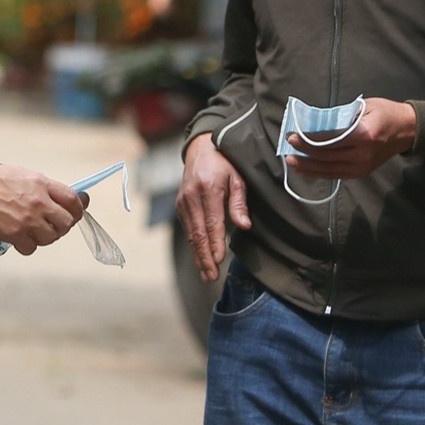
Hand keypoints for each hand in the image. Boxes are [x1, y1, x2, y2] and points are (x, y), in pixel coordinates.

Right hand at [0, 164, 85, 253]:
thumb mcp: (20, 175)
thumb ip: (40, 188)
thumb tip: (56, 200)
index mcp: (41, 183)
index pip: (72, 199)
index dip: (78, 209)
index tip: (75, 213)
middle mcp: (39, 202)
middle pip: (66, 222)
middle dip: (60, 227)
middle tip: (49, 226)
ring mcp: (28, 219)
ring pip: (50, 238)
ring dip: (43, 237)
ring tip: (30, 231)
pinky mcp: (14, 234)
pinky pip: (31, 248)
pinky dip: (26, 246)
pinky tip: (17, 238)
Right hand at [177, 133, 250, 281]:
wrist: (201, 147)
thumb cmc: (225, 162)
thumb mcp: (238, 177)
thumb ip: (239, 203)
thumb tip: (244, 226)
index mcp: (208, 188)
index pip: (211, 222)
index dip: (215, 244)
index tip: (219, 261)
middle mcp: (191, 196)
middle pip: (197, 233)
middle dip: (204, 257)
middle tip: (211, 276)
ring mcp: (183, 201)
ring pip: (190, 234)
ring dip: (198, 255)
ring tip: (206, 274)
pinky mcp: (180, 204)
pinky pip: (187, 228)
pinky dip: (194, 245)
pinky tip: (200, 257)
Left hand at [285, 97, 416, 179]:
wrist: (408, 130)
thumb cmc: (385, 112)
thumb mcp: (364, 106)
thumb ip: (341, 116)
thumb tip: (315, 123)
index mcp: (364, 135)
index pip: (329, 140)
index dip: (308, 139)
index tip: (293, 135)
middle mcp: (362, 154)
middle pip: (326, 156)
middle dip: (304, 152)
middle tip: (288, 146)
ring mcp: (363, 167)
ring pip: (329, 170)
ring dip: (308, 167)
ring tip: (291, 162)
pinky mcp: (362, 173)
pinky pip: (336, 175)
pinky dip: (319, 173)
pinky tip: (306, 170)